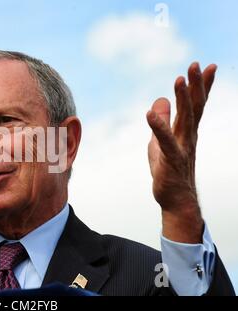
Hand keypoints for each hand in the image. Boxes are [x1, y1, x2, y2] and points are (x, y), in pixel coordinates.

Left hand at [146, 62, 216, 242]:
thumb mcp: (160, 141)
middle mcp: (188, 137)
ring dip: (182, 99)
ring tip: (180, 79)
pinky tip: (149, 114)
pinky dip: (158, 127)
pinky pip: (165, 141)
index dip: (202, 86)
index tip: (208, 66)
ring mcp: (181, 148)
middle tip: (197, 64)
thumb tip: (159, 100)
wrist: (175, 199)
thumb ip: (162, 121)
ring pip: (184, 120)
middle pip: (194, 107)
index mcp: (186, 131)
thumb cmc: (168, 170)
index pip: (196, 105)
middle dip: (196, 85)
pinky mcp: (170, 160)